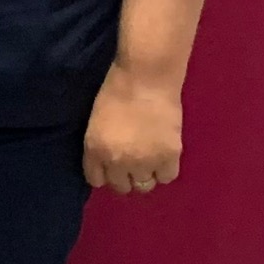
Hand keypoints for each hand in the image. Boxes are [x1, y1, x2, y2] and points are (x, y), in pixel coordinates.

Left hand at [82, 69, 183, 193]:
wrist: (146, 76)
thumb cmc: (116, 88)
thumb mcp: (96, 121)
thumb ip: (100, 146)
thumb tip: (109, 162)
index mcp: (95, 150)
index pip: (96, 180)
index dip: (105, 173)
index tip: (112, 165)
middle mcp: (117, 162)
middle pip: (121, 186)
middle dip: (126, 175)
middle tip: (133, 161)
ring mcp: (144, 162)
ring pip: (145, 186)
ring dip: (146, 174)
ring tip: (150, 159)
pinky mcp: (168, 157)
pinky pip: (167, 177)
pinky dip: (165, 169)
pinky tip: (164, 155)